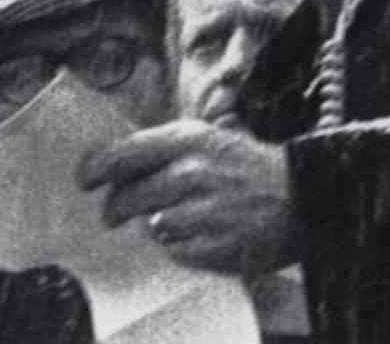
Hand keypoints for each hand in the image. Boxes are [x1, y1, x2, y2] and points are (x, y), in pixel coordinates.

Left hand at [79, 119, 294, 276]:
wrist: (304, 197)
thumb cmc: (248, 168)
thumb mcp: (209, 140)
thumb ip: (163, 149)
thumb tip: (111, 164)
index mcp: (190, 139)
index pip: (124, 154)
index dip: (96, 168)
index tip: (84, 179)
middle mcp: (192, 171)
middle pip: (127, 198)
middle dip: (117, 209)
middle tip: (116, 213)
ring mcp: (202, 211)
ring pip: (150, 226)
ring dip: (156, 225)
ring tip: (179, 218)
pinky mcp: (212, 246)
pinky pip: (174, 251)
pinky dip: (180, 246)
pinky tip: (201, 234)